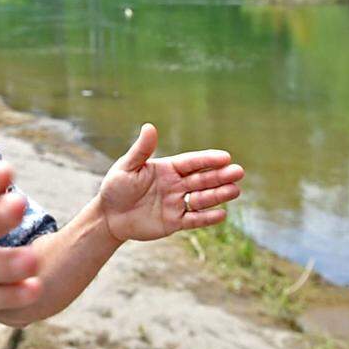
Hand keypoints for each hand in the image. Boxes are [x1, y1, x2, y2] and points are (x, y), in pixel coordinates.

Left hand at [98, 124, 243, 242]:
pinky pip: (194, 219)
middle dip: (220, 176)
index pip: (191, 162)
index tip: (225, 157)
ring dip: (218, 195)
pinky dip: (207, 218)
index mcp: (167, 168)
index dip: (208, 160)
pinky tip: (222, 213)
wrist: (109, 216)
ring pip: (202, 198)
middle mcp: (176, 185)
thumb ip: (141, 150)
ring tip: (235, 190)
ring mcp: (177, 203)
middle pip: (202, 179)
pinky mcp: (174, 222)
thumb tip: (149, 126)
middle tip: (238, 172)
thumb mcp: (127, 167)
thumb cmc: (116, 187)